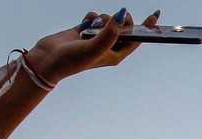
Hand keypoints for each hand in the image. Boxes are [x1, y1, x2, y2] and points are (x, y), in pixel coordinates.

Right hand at [25, 9, 160, 84]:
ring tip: (93, 27)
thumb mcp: (94, 48)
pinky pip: (94, 17)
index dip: (146, 29)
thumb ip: (110, 33)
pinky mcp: (84, 30)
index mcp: (115, 55)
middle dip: (121, 20)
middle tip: (114, 20)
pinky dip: (91, 16)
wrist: (47, 61)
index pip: (135, 41)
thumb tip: (122, 15)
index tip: (154, 16)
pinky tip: (83, 24)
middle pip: (124, 28)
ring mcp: (96, 38)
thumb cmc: (72, 60)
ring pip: (108, 20)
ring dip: (103, 18)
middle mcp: (108, 47)